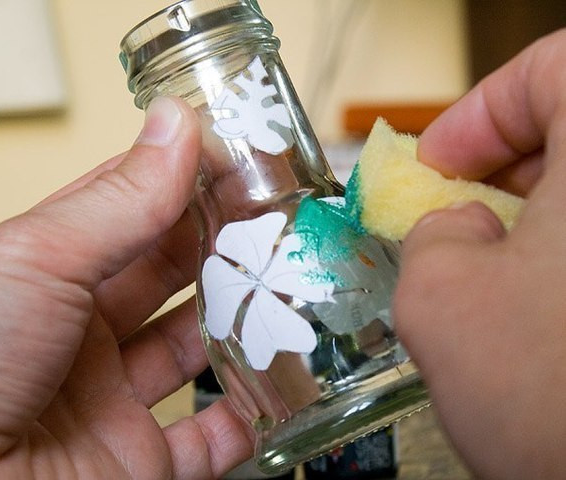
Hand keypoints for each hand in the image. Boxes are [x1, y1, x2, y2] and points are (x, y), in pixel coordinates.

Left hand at [0, 97, 251, 478]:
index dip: (180, 178)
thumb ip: (119, 200)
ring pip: (196, 351)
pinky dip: (249, 414)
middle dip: (220, 243)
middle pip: (168, 277)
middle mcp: (81, 336)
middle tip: (274, 214)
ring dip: (243, 321)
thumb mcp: (38, 262)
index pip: (127, 210)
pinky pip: (211, 439)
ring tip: (291, 282)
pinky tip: (282, 379)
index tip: (235, 156)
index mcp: (45, 277)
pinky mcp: (140, 464)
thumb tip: (176, 124)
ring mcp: (113, 401)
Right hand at [394, 29, 565, 478]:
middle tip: (456, 213)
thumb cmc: (562, 400)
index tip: (437, 163)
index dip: (481, 110)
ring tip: (493, 270)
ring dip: (540, 219)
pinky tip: (543, 305)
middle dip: (506, 169)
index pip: (553, 68)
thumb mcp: (440, 301)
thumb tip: (453, 223)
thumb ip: (424, 234)